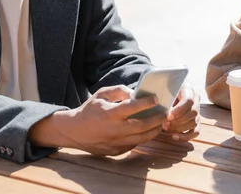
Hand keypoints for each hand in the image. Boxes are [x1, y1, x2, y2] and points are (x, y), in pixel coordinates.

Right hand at [29, 85, 166, 155]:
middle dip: (157, 119)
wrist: (75, 131)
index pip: (132, 107)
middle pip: (142, 126)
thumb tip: (135, 93)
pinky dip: (143, 137)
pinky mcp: (116, 152)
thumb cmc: (89, 110)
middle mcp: (114, 129)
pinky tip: (148, 131)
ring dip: (154, 130)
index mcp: (109, 113)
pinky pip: (134, 144)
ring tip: (161, 123)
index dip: (146, 103)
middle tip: (165, 113)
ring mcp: (115, 143)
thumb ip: (118, 90)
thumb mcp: (101, 94)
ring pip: (142, 138)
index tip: (156, 99)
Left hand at [161, 83, 200, 140]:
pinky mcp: (196, 122)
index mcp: (189, 90)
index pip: (189, 101)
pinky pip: (195, 132)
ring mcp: (197, 112)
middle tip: (165, 124)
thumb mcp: (165, 89)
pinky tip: (174, 136)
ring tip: (166, 128)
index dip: (179, 110)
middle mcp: (196, 101)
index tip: (168, 116)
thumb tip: (163, 110)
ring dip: (180, 128)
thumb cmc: (164, 90)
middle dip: (178, 121)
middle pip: (193, 113)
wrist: (168, 92)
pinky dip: (185, 136)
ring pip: (194, 123)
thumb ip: (165, 97)